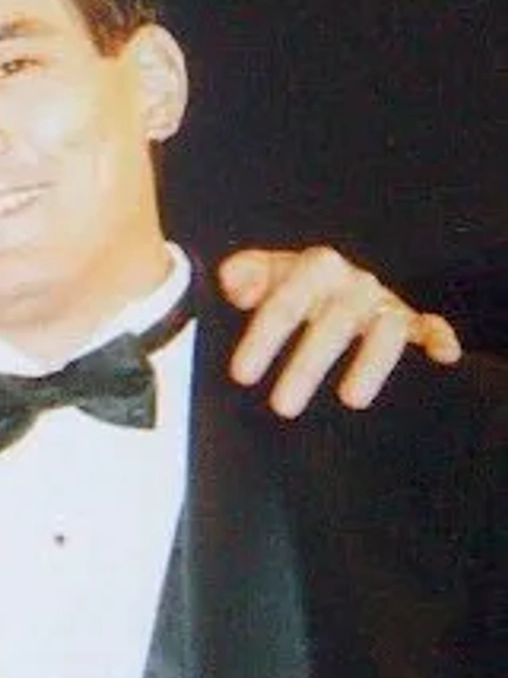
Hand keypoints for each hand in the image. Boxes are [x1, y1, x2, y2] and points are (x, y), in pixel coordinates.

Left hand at [219, 245, 461, 416]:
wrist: (335, 280)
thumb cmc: (291, 287)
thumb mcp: (263, 276)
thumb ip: (242, 275)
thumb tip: (235, 284)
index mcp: (313, 270)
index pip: (284, 304)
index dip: (261, 339)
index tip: (242, 375)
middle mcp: (352, 284)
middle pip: (333, 322)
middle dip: (307, 366)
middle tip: (282, 407)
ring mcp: (383, 303)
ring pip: (384, 329)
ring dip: (370, 363)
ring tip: (351, 400)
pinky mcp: (411, 322)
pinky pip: (431, 326)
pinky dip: (438, 338)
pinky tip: (442, 357)